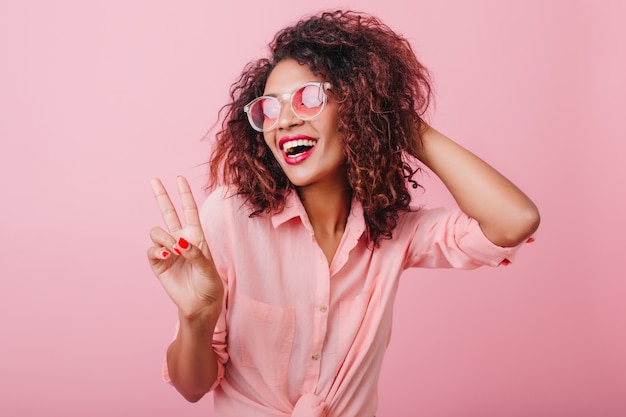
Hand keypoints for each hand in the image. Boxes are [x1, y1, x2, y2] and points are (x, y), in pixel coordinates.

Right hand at [147, 176, 223, 318]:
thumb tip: (178, 244)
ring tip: (174, 251)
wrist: (200, 304)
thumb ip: (194, 253)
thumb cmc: (209, 284)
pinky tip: (167, 256)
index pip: (189, 210)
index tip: (180, 178)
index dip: (184, 194)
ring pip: (157, 231)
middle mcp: (180, 239)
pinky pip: (152, 250)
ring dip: (164, 238)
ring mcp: (168, 250)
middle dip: (161, 195)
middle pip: (168, 212)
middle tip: (154, 179)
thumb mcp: (207, 267)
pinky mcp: (158, 263)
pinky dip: (158, 251)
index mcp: (196, 236)